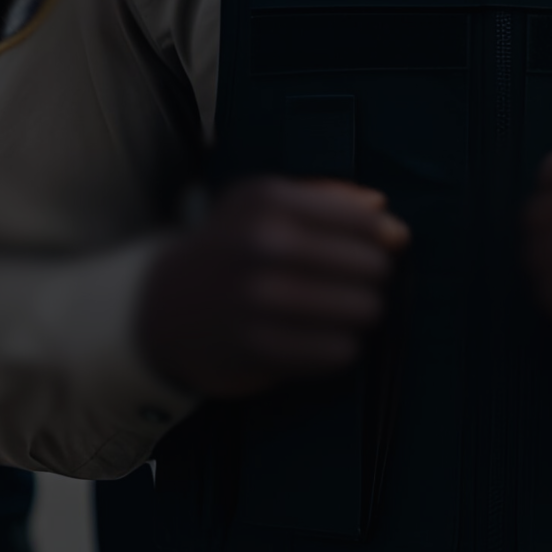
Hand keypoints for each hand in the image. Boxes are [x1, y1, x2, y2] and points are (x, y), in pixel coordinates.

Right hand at [137, 176, 408, 398]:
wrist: (161, 305)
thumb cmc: (231, 245)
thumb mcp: (267, 202)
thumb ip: (332, 200)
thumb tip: (391, 221)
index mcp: (270, 200)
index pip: (364, 220)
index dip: (383, 237)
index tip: (381, 247)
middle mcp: (263, 244)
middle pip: (371, 265)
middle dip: (374, 277)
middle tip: (360, 282)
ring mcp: (258, 298)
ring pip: (361, 310)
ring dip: (363, 313)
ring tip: (348, 311)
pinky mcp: (256, 347)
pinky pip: (337, 351)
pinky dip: (342, 347)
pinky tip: (327, 337)